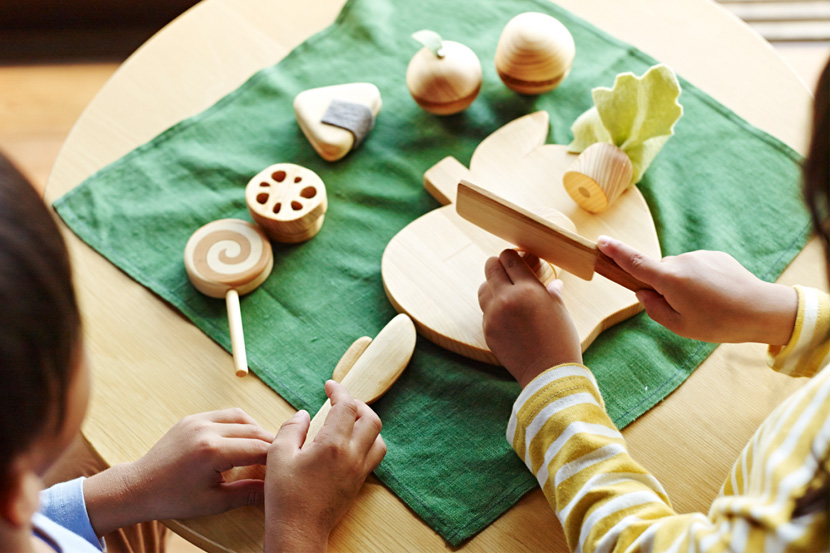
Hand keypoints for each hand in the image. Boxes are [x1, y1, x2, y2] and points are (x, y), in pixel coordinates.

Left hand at [84, 408, 274, 534]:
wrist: (138, 487)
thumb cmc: (173, 499)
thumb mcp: (214, 501)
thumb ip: (248, 493)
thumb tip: (276, 490)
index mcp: (212, 452)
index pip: (258, 448)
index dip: (277, 456)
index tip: (290, 463)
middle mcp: (206, 430)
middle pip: (253, 430)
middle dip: (271, 442)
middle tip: (284, 455)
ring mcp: (197, 420)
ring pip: (241, 417)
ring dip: (256, 430)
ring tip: (263, 447)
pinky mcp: (192, 418)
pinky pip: (224, 415)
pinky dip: (239, 425)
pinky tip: (242, 439)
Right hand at [263, 381, 385, 552]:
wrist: (298, 532)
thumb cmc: (285, 496)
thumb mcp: (278, 455)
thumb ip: (292, 428)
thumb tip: (305, 414)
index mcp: (333, 445)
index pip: (347, 406)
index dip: (339, 390)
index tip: (329, 385)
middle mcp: (352, 456)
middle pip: (371, 419)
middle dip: (357, 405)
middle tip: (339, 402)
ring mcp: (359, 471)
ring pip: (378, 438)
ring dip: (366, 424)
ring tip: (347, 421)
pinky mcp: (359, 484)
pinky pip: (374, 455)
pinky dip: (367, 442)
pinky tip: (348, 444)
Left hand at [478, 249, 581, 387]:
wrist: (549, 374)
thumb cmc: (561, 340)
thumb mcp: (560, 309)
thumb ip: (551, 291)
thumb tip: (552, 281)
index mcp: (528, 289)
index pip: (510, 258)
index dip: (512, 256)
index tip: (516, 258)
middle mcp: (507, 299)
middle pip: (490, 267)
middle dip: (498, 265)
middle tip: (506, 270)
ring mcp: (493, 315)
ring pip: (483, 288)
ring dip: (492, 286)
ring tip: (505, 292)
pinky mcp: (487, 330)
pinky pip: (485, 310)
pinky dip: (493, 308)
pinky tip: (507, 316)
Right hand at [597, 236, 797, 344]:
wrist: (762, 310)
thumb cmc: (719, 323)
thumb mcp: (679, 326)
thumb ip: (654, 308)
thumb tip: (644, 292)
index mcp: (669, 279)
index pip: (634, 262)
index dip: (615, 252)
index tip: (600, 242)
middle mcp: (681, 261)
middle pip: (658, 271)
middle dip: (661, 286)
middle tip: (683, 310)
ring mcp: (699, 256)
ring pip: (677, 270)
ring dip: (682, 284)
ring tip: (705, 305)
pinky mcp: (714, 255)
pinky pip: (695, 267)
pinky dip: (698, 280)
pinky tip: (716, 295)